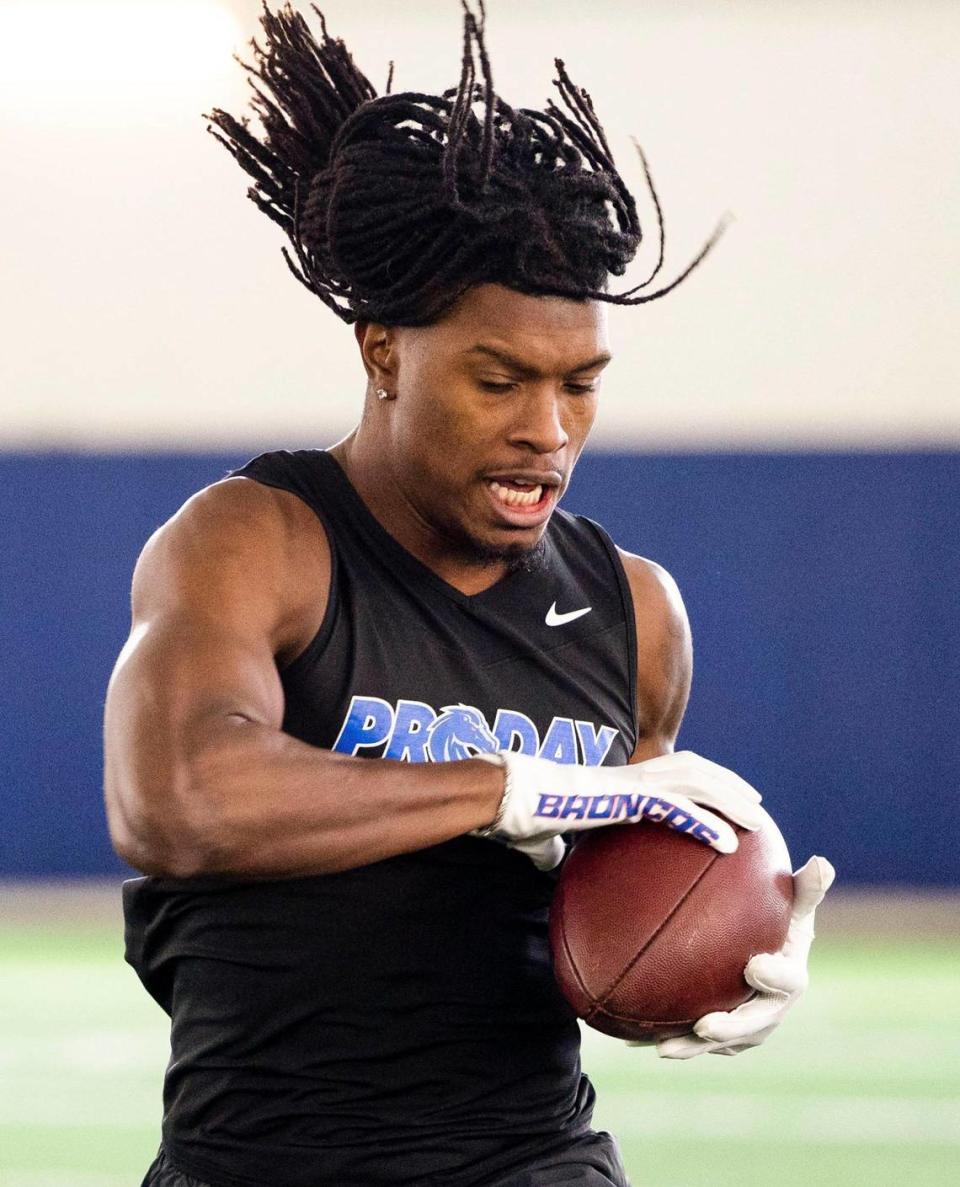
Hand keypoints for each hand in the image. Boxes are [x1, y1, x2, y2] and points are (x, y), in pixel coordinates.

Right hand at [473, 750, 764, 869]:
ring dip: (730, 801)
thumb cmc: (525, 815)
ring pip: (697, 784)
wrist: (512, 799)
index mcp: (621, 779)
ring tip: (756, 822)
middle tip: (756, 807)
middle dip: (729, 785)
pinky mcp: (629, 797)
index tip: (725, 794)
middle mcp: (633, 774)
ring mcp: (633, 782)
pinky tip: (727, 844)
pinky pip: (677, 810)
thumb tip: (551, 866)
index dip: (703, 777)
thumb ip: (560, 848)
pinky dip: (706, 824)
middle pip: (696, 770)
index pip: (673, 769)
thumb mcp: (551, 836)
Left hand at [654, 855, 834, 1057]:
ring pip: (721, 1043)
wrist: (760, 947)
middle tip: (704, 1026)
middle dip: (731, 1029)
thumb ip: (805, 887)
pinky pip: (694, 1042)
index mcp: (792, 977)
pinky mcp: (721, 1036)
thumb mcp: (792, 901)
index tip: (754, 966)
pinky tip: (633, 1042)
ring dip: (693, 1047)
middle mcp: (772, 1009)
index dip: (775, 978)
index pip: (790, 982)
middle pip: (754, 1025)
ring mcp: (747, 1027)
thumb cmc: (778, 918)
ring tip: (663, 1047)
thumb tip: (821, 863)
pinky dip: (669, 1040)